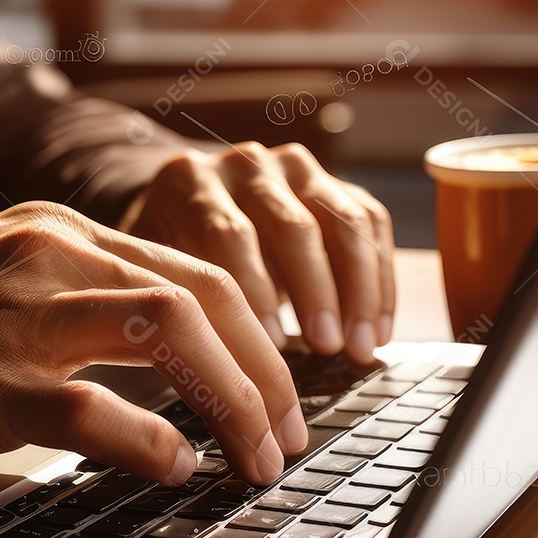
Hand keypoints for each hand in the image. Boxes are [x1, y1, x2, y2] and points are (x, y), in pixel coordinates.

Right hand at [0, 202, 303, 486]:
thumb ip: (75, 302)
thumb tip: (167, 365)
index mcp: (55, 230)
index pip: (192, 267)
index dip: (259, 332)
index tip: (284, 385)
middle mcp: (47, 253)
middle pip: (202, 294)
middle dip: (270, 369)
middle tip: (291, 432)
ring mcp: (16, 313)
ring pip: (170, 333)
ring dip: (237, 401)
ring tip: (261, 457)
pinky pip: (94, 409)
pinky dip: (152, 443)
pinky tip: (175, 468)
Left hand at [121, 145, 394, 362]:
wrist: (186, 210)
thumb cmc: (168, 257)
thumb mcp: (156, 269)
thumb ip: (178, 300)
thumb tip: (212, 374)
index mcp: (189, 180)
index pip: (229, 234)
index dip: (255, 293)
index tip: (273, 348)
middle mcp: (244, 163)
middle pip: (292, 226)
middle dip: (314, 293)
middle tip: (328, 348)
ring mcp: (293, 167)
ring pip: (342, 222)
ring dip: (359, 290)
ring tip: (361, 347)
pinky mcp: (333, 181)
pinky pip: (371, 223)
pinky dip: (380, 280)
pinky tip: (378, 330)